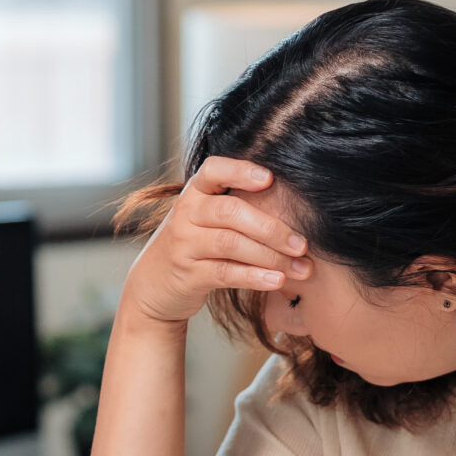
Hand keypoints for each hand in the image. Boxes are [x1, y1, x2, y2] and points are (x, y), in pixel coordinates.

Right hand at [121, 156, 310, 325]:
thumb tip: (295, 206)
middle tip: (302, 244)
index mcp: (195, 193)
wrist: (153, 284)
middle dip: (271, 228)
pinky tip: (277, 281)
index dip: (240, 171)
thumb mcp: (205, 218)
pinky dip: (254, 277)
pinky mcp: (187, 275)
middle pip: (231, 212)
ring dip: (271, 256)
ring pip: (231, 244)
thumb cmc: (194, 245)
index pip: (214, 170)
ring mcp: (184, 244)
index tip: (270, 179)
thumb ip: (237, 208)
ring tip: (300, 268)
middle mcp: (186, 214)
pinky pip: (225, 273)